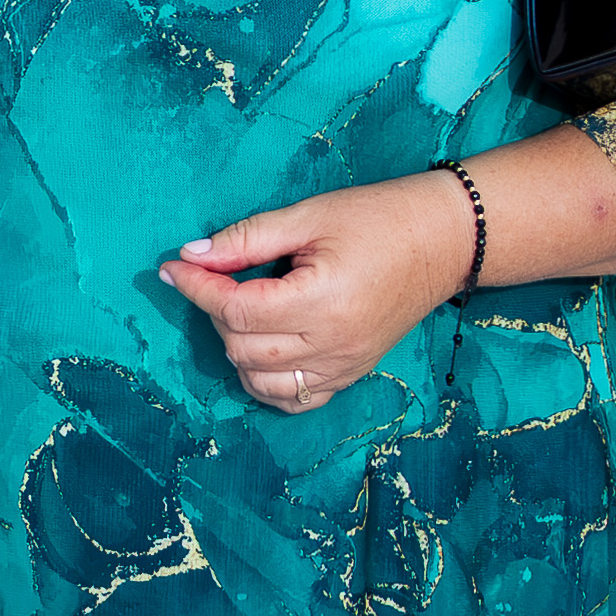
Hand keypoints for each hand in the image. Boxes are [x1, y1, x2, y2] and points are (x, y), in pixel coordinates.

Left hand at [159, 172, 479, 415]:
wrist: (442, 241)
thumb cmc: (377, 219)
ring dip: (235, 348)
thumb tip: (192, 255)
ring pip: (261, 381)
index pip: (237, 310)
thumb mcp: (308, 216)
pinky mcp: (352, 374)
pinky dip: (265, 381)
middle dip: (215, 313)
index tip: (173, 268)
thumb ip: (247, 239)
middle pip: (243, 347)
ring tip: (240, 310)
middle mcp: (333, 344)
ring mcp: (344, 366)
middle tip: (215, 277)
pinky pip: (294, 399)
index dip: (197, 288)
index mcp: (322, 302)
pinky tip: (261, 347)